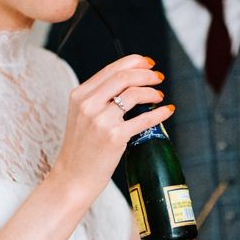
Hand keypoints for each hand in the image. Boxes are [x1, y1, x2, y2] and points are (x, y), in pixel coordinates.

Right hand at [53, 55, 171, 201]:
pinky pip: (143, 119)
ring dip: (152, 92)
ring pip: (134, 94)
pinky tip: (166, 111)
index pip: (111, 69)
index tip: (147, 63)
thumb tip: (128, 84)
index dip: (134, 62)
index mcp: (79, 95)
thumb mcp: (81, 116)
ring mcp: (100, 121)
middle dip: (146, 74)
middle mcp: (88, 105)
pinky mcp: (114, 137)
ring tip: (159, 95)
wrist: (73, 177)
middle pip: (124, 76)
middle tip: (158, 77)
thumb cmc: (81, 148)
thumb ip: (98, 98)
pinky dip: (159, 113)